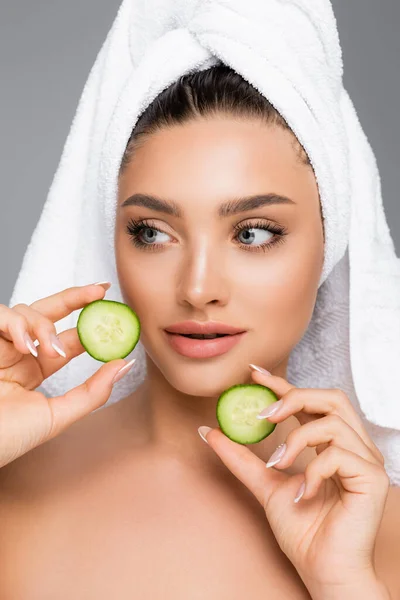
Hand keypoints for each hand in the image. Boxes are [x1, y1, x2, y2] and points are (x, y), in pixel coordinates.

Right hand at [0, 283, 134, 467]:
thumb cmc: (7, 438)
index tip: (112, 311)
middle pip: (50, 312)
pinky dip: (16, 324)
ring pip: (28, 310)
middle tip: (99, 292)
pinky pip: (0, 313)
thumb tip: (124, 364)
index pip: (67, 338)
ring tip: (50, 350)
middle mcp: (18, 353)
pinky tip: (25, 345)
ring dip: (44, 326)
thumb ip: (93, 392)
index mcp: (35, 370)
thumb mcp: (57, 416)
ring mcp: (0, 344)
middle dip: (76, 298)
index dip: (90, 324)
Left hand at [198, 366, 389, 590]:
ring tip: (278, 463)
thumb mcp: (264, 484)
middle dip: (295, 398)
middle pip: (332, 398)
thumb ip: (241, 458)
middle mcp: (354, 446)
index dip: (284, 384)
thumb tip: (208, 431)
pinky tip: (303, 493)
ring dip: (297, 439)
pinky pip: (338, 455)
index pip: (311, 401)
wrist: (322, 570)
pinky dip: (312, 470)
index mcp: (334, 443)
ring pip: (333, 423)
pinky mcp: (373, 478)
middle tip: (265, 414)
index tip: (254, 374)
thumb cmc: (302, 530)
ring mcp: (366, 461)